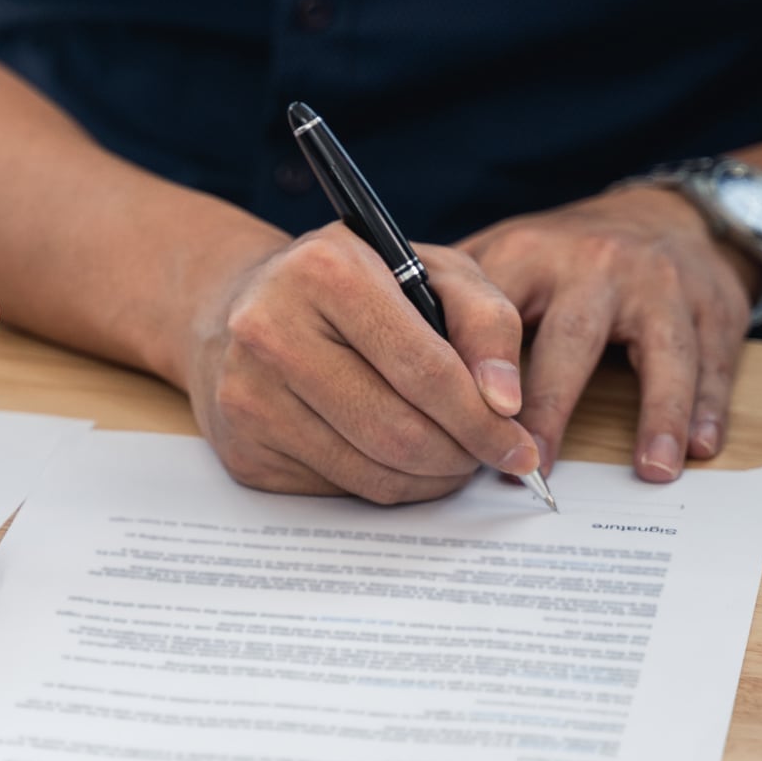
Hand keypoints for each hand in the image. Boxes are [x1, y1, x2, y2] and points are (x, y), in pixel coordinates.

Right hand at [182, 225, 541, 502]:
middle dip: (460, 455)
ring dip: (428, 479)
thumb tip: (505, 402)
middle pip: (398, 431)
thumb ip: (486, 320)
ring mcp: (248, 395)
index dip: (483, 420)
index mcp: (324, 271)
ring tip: (449, 457)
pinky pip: (337, 490)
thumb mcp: (431, 272)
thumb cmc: (353, 286)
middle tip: (487, 456)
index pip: (425, 370)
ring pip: (371, 472)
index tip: (518, 445)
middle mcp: (271, 330)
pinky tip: (393, 458)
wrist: (244, 308)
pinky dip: (382, 484)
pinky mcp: (242, 448)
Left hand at [459, 183, 757, 481]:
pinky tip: (700, 449)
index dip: (482, 375)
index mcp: (530, 256)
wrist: (666, 216)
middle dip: (555, 407)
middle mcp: (597, 266)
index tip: (468, 426)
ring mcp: (661, 286)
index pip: (497, 319)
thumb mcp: (505, 258)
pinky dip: (709, 407)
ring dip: (658, 415)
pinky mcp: (715, 306)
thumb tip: (380, 366)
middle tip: (535, 466)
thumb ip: (450, 304)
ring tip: (649, 471)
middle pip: (575, 341)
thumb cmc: (564, 255)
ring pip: (661, 353)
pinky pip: (713, 360)